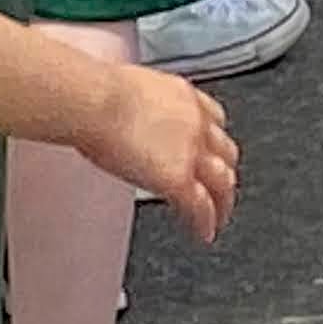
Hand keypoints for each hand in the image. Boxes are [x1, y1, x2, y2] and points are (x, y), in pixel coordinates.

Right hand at [92, 64, 237, 244]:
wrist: (96, 101)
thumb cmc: (97, 93)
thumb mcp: (129, 90)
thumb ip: (139, 107)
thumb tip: (124, 115)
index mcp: (183, 96)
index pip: (215, 119)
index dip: (215, 140)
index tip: (212, 152)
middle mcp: (195, 122)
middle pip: (226, 152)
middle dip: (226, 172)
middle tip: (221, 188)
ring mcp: (192, 151)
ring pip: (223, 182)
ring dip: (223, 202)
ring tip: (219, 218)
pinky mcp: (179, 179)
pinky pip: (201, 207)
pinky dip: (206, 222)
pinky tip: (203, 233)